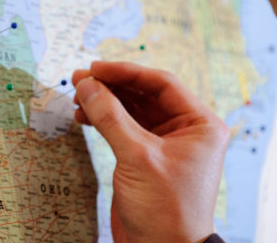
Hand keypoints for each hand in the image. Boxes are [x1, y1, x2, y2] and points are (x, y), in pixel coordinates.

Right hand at [73, 62, 229, 242]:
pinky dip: (103, 120)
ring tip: (77, 96)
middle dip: (111, 86)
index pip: (161, 83)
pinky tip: (83, 116)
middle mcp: (184, 129)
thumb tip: (87, 84)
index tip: (95, 68)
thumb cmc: (165, 209)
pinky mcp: (145, 157)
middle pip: (143, 94)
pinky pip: (123, 127)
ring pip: (130, 109)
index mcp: (199, 124)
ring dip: (104, 101)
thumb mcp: (137, 157)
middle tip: (80, 78)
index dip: (126, 72)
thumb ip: (110, 116)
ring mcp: (163, 143)